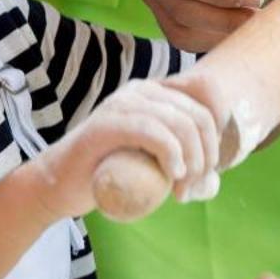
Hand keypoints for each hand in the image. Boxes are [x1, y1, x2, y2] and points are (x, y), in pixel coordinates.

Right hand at [33, 78, 222, 215]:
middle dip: (207, 154)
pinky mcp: (108, 123)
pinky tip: (172, 175)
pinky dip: (171, 154)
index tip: (211, 165)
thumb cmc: (109, 176)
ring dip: (192, 160)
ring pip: (179, 123)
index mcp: (156, 92)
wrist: (59, 186)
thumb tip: (214, 180)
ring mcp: (123, 103)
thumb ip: (179, 161)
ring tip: (183, 188)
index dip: (220, 129)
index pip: (206, 95)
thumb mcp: (152, 162)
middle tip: (194, 186)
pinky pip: (152, 131)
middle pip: (197, 114)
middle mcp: (141, 90)